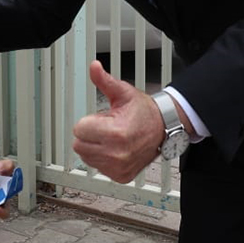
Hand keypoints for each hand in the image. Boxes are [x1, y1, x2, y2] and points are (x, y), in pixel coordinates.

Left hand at [72, 60, 164, 182]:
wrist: (164, 128)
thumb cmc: (144, 111)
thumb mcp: (123, 92)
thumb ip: (104, 81)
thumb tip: (94, 66)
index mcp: (115, 132)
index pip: (79, 130)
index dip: (89, 121)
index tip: (103, 118)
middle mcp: (117, 153)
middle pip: (79, 145)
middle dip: (89, 134)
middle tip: (107, 127)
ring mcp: (119, 167)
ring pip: (86, 157)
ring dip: (94, 147)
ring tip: (112, 137)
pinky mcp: (120, 175)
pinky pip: (98, 167)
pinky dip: (102, 158)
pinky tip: (116, 149)